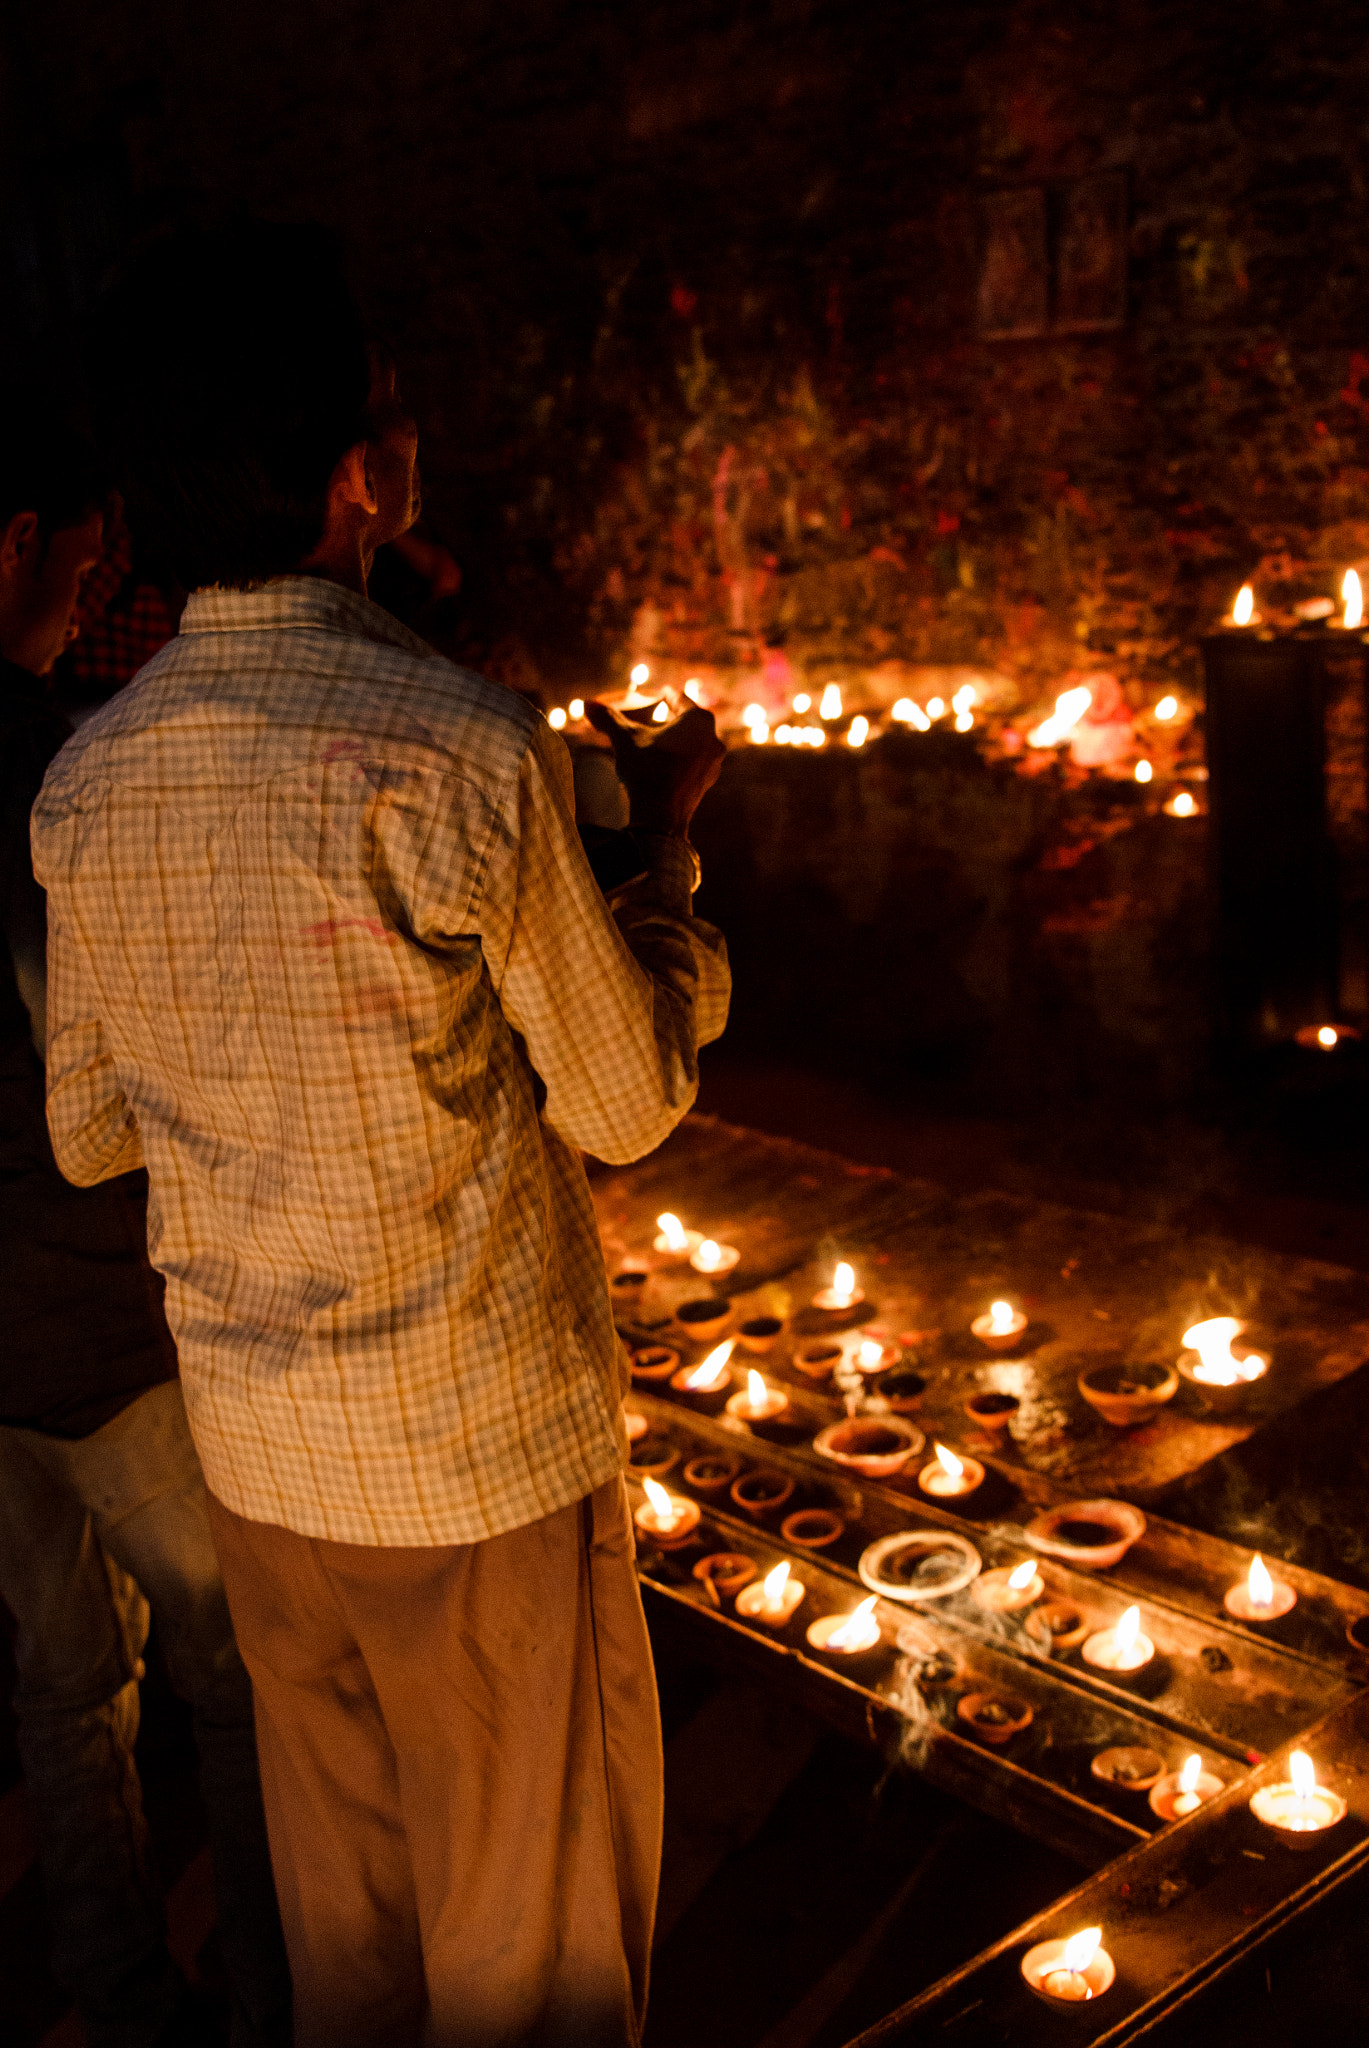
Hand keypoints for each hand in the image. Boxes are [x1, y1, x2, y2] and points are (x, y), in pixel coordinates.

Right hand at [583, 700, 725, 837]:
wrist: (660, 816)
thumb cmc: (647, 770)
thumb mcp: (625, 739)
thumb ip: (609, 718)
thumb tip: (587, 703)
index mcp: (697, 720)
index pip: (678, 699)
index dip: (664, 695)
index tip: (659, 694)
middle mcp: (712, 738)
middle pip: (689, 721)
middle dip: (671, 718)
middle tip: (657, 717)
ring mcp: (713, 762)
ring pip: (693, 742)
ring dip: (677, 740)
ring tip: (659, 742)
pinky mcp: (707, 781)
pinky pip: (694, 762)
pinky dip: (680, 759)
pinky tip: (665, 765)